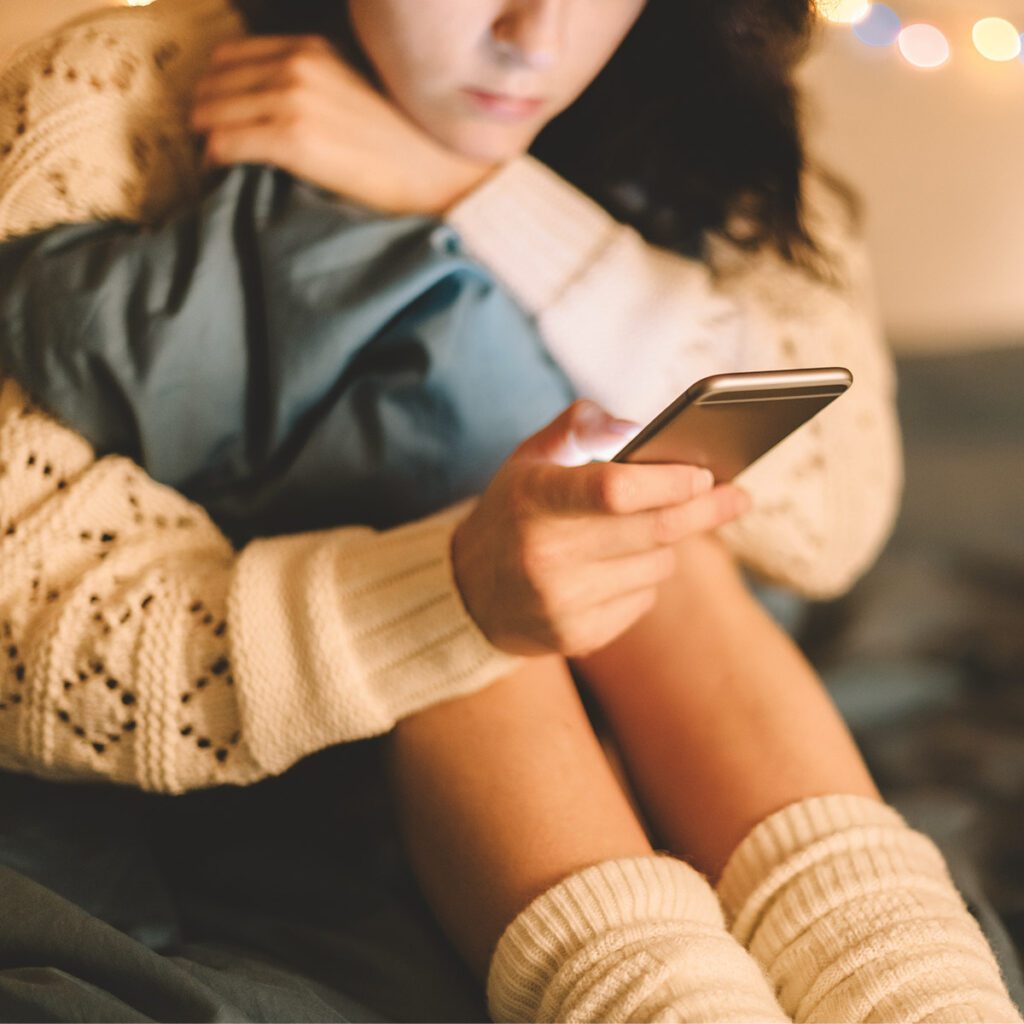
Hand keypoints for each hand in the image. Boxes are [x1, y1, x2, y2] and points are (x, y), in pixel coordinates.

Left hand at [190, 35, 497, 213]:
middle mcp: (298, 65)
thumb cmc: (404, 145)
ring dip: (204, 141)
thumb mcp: (357, 90)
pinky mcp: (293, 140)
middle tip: (207, 145)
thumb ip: (315, 84)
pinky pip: (224, 145)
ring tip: (213, 165)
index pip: (230, 57)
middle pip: (213, 84)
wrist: (439, 174)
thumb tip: (275, 103)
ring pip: (210, 114)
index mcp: (312, 49)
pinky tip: (220, 177)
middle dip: (203, 115)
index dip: (214, 89)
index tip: (215, 118)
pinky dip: (214, 163)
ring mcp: (293, 100)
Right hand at [451, 400, 752, 657]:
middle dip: (703, 510)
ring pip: (657, 567)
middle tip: (736, 496)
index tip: (705, 474)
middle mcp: (543, 555)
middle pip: (654, 531)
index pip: (614, 490)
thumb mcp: (531, 457)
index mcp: (533, 499)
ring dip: (665, 545)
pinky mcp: (576, 637)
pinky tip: (616, 569)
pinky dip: (644, 580)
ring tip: (641, 532)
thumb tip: (638, 429)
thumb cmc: (515, 511)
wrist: (470, 591)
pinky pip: (643, 601)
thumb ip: (581, 426)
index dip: (668, 481)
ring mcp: (560, 602)